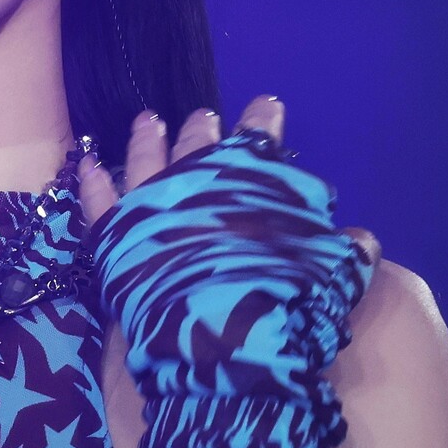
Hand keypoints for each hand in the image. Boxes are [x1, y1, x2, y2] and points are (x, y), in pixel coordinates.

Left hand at [75, 94, 381, 421]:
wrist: (223, 342)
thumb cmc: (283, 303)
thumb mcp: (333, 276)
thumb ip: (347, 253)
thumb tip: (362, 240)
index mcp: (250, 181)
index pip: (259, 141)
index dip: (264, 122)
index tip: (266, 105)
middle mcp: (198, 182)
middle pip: (199, 148)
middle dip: (202, 131)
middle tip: (203, 118)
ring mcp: (151, 207)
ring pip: (146, 162)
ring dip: (148, 141)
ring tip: (147, 122)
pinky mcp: (116, 239)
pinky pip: (98, 202)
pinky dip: (91, 182)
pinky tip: (85, 163)